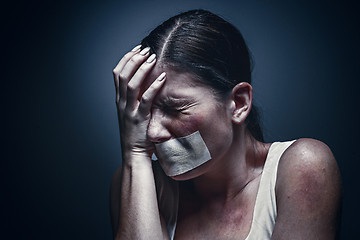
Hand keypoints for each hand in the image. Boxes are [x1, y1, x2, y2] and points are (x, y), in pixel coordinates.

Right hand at [113, 45, 165, 159]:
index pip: (117, 73)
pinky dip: (154, 86)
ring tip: (153, 58)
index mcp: (119, 100)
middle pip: (123, 75)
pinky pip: (145, 99)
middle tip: (146, 50)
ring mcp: (129, 110)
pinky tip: (162, 77)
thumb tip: (146, 83)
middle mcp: (121, 103)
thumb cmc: (136, 133)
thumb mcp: (131, 112)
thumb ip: (134, 99)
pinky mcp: (139, 119)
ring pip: (131, 84)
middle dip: (134, 59)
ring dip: (142, 68)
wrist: (133, 153)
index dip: (127, 59)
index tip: (138, 49)